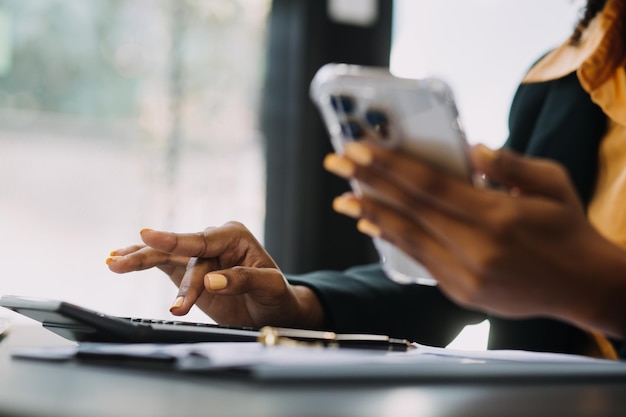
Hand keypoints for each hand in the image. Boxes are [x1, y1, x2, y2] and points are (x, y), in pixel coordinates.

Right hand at [106, 221, 325, 328]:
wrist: (273, 311)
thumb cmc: (275, 294)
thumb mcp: (269, 286)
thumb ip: (241, 280)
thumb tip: (211, 280)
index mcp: (235, 236)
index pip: (202, 239)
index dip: (173, 240)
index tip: (148, 236)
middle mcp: (215, 241)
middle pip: (180, 251)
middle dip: (153, 260)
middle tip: (122, 266)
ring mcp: (199, 255)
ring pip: (165, 255)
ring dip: (138, 259)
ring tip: (113, 263)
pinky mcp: (188, 271)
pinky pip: (161, 264)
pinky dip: (141, 263)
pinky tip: (117, 260)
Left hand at [324, 142, 625, 337]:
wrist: (583, 288)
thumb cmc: (568, 229)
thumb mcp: (552, 183)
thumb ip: (509, 163)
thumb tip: (469, 150)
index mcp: (499, 217)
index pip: (430, 186)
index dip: (389, 166)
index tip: (358, 149)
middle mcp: (477, 249)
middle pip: (410, 210)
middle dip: (368, 183)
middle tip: (335, 163)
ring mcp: (466, 277)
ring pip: (408, 239)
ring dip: (372, 215)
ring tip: (344, 197)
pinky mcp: (461, 294)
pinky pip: (419, 261)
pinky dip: (394, 241)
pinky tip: (374, 225)